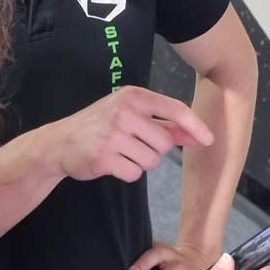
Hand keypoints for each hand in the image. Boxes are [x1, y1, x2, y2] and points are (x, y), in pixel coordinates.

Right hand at [46, 86, 213, 183]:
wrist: (60, 141)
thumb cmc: (100, 125)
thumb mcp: (130, 114)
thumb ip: (165, 124)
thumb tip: (199, 136)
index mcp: (133, 96)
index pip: (174, 109)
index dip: (195, 126)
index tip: (209, 140)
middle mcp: (124, 112)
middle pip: (165, 142)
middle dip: (154, 150)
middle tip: (132, 144)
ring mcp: (113, 135)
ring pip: (151, 161)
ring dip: (140, 162)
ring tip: (120, 152)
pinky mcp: (104, 158)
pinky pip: (134, 174)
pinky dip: (126, 173)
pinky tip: (111, 163)